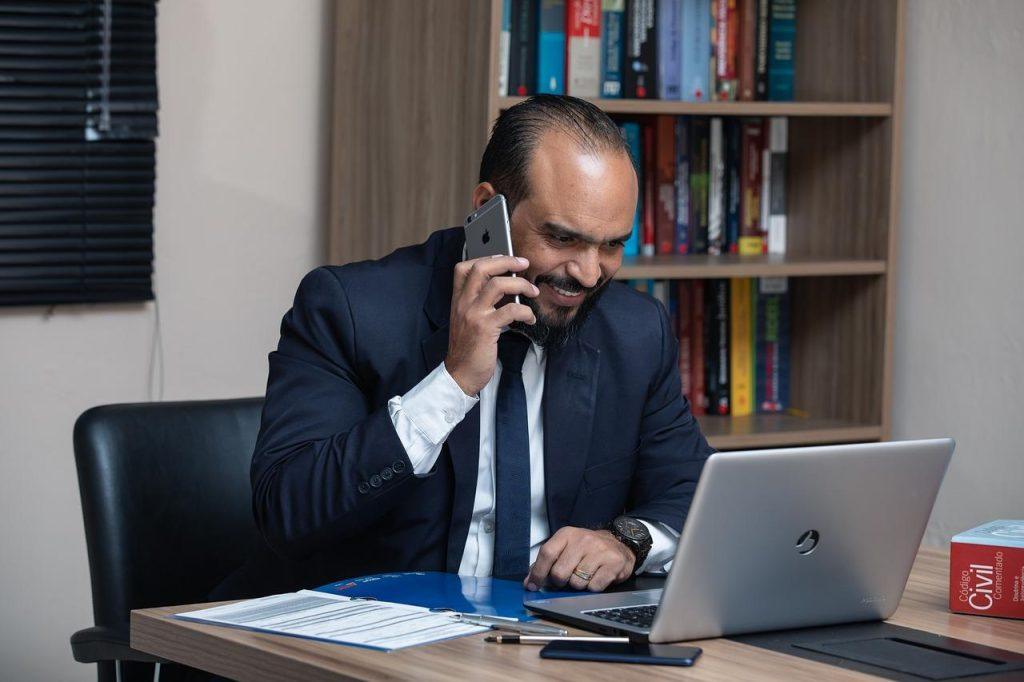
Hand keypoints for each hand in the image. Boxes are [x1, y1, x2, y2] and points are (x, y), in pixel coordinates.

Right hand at [445, 255, 538, 395]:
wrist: (460, 374)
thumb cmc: (468, 348)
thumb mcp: (468, 320)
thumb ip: (480, 303)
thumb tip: (506, 288)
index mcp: (458, 300)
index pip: (463, 267)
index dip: (485, 257)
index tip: (503, 258)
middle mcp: (463, 303)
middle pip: (482, 268)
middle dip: (507, 261)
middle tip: (524, 263)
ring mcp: (473, 314)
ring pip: (498, 285)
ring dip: (521, 284)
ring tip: (533, 291)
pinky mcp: (485, 328)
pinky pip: (511, 310)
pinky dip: (526, 311)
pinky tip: (530, 318)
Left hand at [524, 527, 635, 592]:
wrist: (619, 545)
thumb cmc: (588, 549)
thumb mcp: (566, 548)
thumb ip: (547, 563)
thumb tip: (529, 582)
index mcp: (567, 534)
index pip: (547, 553)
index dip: (537, 572)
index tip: (532, 586)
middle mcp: (583, 539)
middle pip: (560, 572)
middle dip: (560, 582)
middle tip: (568, 578)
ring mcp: (599, 551)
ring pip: (577, 583)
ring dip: (579, 585)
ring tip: (585, 575)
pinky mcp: (613, 563)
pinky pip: (594, 587)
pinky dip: (593, 588)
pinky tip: (597, 577)